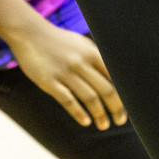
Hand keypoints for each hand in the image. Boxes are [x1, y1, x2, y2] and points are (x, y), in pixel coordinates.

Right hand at [4, 22, 127, 129]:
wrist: (29, 33)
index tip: (129, 106)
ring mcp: (65, 72)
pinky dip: (78, 113)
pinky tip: (86, 122)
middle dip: (116, 108)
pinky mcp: (49, 81)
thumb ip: (97, 58)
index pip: (115, 77)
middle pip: (106, 89)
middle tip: (120, 121)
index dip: (124, 94)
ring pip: (90, 97)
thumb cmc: (59, 41)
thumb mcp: (82, 44)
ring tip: (104, 125)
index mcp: (92, 53)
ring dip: (100, 114)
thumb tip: (115, 77)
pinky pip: (67, 100)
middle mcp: (81, 62)